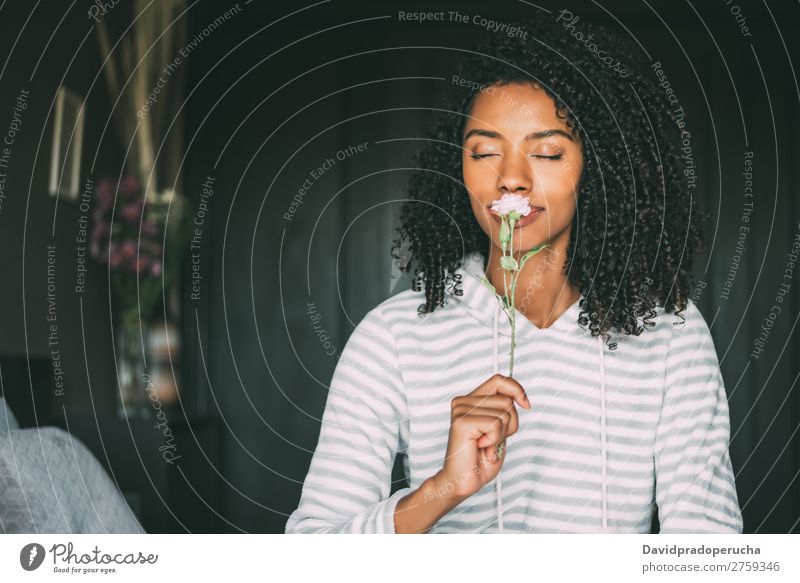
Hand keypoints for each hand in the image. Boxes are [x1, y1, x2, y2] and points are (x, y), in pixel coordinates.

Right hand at [435, 373, 530, 499]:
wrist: (464, 481)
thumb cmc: (481, 459)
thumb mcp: (499, 430)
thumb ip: (504, 411)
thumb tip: (520, 398)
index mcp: (471, 400)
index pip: (499, 380)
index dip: (517, 389)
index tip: (526, 405)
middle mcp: (463, 401)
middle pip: (507, 400)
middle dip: (510, 424)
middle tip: (494, 441)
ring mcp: (461, 410)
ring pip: (504, 412)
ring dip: (502, 435)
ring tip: (486, 446)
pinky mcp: (462, 421)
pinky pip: (495, 424)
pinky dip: (494, 441)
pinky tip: (480, 448)